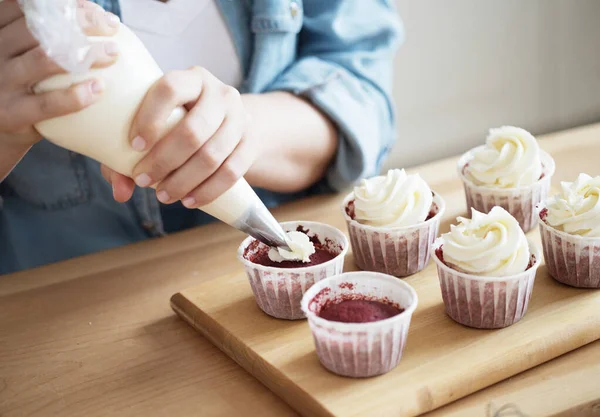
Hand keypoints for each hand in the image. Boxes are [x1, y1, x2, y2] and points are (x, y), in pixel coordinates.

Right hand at [0, 0, 119, 151]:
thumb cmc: (18, 88)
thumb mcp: (20, 56)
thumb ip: (41, 38)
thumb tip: (93, 18)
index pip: (28, 8)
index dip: (65, 6)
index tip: (95, 9)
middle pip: (38, 29)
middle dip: (81, 22)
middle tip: (112, 25)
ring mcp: (2, 84)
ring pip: (44, 60)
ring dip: (84, 53)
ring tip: (113, 52)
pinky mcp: (12, 114)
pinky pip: (48, 103)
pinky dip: (76, 95)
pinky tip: (100, 88)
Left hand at [102, 67, 257, 206]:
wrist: (227, 123)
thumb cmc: (178, 122)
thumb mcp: (155, 125)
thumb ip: (126, 155)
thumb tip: (120, 192)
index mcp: (192, 78)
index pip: (171, 89)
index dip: (150, 118)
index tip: (134, 146)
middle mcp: (221, 93)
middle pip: (193, 130)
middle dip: (164, 161)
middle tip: (143, 180)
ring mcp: (240, 118)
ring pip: (212, 155)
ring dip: (184, 181)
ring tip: (163, 196)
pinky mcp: (251, 143)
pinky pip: (233, 172)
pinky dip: (208, 191)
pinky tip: (188, 200)